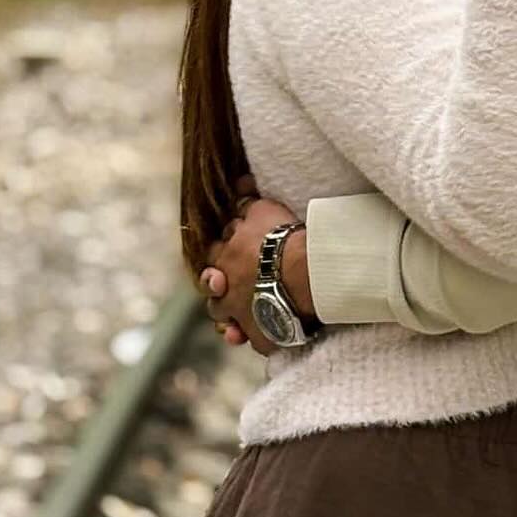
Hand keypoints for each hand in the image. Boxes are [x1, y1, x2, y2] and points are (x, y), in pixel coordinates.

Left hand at [200, 184, 310, 358]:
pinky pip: (248, 337)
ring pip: (223, 313)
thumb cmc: (283, 238)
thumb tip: (240, 179)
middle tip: (223, 281)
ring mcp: (240, 313)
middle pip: (213, 285)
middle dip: (216, 283)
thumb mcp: (264, 211)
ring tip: (238, 310)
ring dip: (227, 311)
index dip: (221, 250)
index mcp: (226, 255)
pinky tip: (249, 333)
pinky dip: (247, 335)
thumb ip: (248, 200)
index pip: (214, 251)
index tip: (230, 250)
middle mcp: (226, 286)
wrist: (304, 273)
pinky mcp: (259, 334)